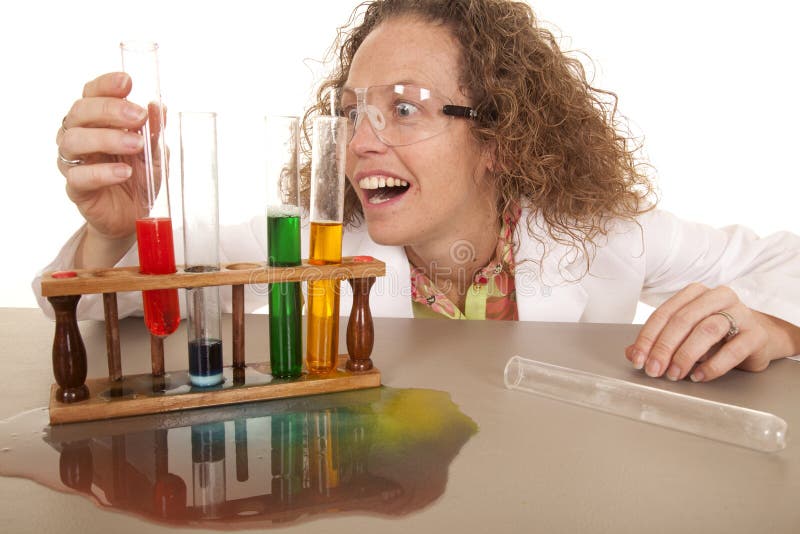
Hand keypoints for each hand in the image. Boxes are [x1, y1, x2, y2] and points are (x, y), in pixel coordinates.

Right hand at [56, 72, 153, 239]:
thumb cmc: (140, 177)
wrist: (134, 215)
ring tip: (136, 145)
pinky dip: (103, 172)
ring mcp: (73, 161)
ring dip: (107, 138)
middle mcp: (78, 135)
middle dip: (110, 109)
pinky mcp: (76, 188)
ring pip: (74, 140)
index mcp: (95, 121)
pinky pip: (79, 176)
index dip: (106, 85)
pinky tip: (124, 172)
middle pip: (80, 112)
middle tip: (138, 116)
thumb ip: (154, 131)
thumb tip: (159, 107)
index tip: (127, 82)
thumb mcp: (155, 152)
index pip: (91, 93)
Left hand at [625, 283, 771, 381]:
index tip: (638, 359)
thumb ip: (658, 341)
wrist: (760, 338)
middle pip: (683, 320)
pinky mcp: (756, 333)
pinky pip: (732, 350)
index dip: (648, 338)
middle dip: (664, 348)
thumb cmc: (717, 335)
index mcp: (695, 293)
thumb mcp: (685, 335)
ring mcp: (740, 313)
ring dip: (685, 355)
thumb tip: (631, 353)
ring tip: (674, 374)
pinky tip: (699, 377)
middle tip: (654, 370)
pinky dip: (712, 366)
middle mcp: (717, 297)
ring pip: (706, 330)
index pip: (664, 313)